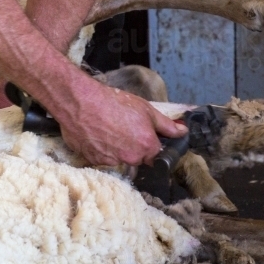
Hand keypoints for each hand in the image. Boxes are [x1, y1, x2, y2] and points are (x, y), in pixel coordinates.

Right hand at [55, 76, 185, 166]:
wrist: (81, 102)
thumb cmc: (113, 102)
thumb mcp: (145, 109)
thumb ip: (166, 125)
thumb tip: (182, 132)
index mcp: (147, 146)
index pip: (156, 155)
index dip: (149, 144)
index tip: (142, 135)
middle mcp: (131, 158)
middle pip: (137, 158)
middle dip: (133, 147)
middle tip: (122, 128)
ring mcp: (111, 161)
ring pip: (118, 158)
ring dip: (116, 148)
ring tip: (107, 128)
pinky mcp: (94, 160)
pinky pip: (102, 157)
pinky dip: (100, 148)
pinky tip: (97, 133)